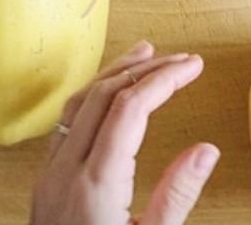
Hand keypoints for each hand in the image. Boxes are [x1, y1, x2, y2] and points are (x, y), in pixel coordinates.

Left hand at [29, 41, 219, 224]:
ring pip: (78, 104)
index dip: (164, 78)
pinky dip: (91, 97)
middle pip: (102, 94)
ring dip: (113, 74)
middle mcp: (65, 171)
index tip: (193, 66)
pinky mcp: (45, 184)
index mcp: (95, 184)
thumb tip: (205, 150)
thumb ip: (177, 196)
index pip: (130, 107)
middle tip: (180, 58)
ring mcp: (50, 175)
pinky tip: (107, 97)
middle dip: (144, 68)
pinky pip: (65, 124)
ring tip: (143, 55)